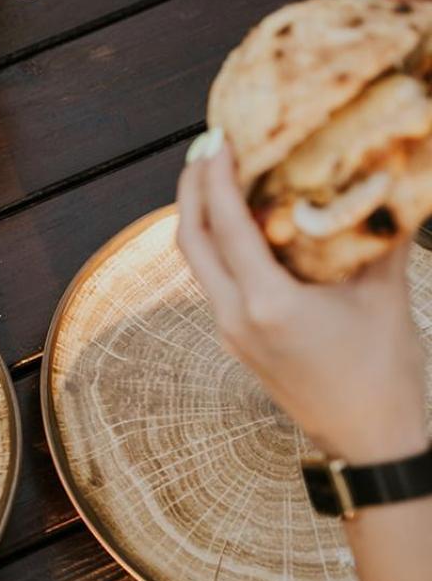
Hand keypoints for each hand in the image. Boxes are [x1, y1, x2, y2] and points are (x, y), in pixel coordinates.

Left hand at [176, 130, 426, 464]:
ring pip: (197, 262)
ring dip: (200, 216)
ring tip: (216, 175)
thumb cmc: (384, 371)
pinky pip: (214, 281)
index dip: (216, 177)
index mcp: (267, 304)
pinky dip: (217, 245)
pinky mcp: (236, 340)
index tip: (218, 138)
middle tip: (206, 146)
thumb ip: (380, 234)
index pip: (226, 226)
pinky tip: (239, 222)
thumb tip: (388, 176)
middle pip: (192, 240)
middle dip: (192, 189)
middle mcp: (236, 316)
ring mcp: (230, 331)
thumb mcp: (386, 293)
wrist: (369, 442)